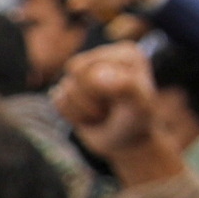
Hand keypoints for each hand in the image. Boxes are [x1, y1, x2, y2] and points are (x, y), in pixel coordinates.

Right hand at [53, 42, 190, 187]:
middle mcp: (105, 57)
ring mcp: (85, 72)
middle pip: (75, 73)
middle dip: (92, 100)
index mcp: (126, 54)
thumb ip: (126, 86)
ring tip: (103, 113)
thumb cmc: (136, 121)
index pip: (92, 69)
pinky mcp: (71, 87)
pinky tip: (90, 116)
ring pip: (65, 89)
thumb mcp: (140, 105)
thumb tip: (97, 74)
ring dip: (84, 110)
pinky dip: (74, 115)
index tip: (124, 101)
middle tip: (112, 108)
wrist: (126, 143)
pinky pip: (58, 100)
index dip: (103, 93)